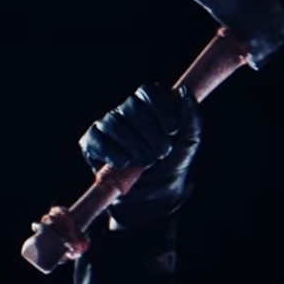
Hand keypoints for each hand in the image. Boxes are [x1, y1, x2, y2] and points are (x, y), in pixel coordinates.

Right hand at [78, 84, 201, 228]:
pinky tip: (126, 163)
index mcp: (147, 104)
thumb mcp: (190, 139)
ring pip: (114, 124)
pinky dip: (113, 153)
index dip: (161, 110)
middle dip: (151, 133)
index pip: (148, 91)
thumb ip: (191, 115)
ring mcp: (106, 126)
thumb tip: (184, 91)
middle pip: (131, 107)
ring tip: (148, 161)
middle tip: (162, 152)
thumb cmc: (173, 160)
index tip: (173, 131)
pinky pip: (96, 140)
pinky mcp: (91, 143)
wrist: (158, 191)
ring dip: (135, 145)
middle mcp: (124, 111)